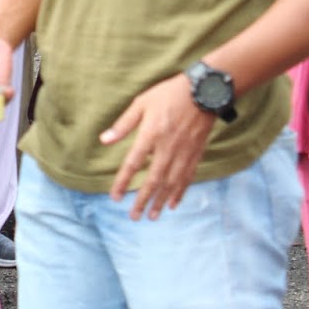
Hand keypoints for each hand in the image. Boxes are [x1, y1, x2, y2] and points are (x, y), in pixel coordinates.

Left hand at [104, 74, 215, 219]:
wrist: (204, 91)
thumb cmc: (169, 94)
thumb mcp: (141, 103)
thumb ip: (123, 124)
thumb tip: (104, 140)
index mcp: (151, 134)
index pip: (133, 163)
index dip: (123, 182)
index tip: (115, 198)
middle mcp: (168, 147)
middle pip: (153, 180)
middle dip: (143, 200)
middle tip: (134, 217)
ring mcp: (184, 152)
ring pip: (171, 183)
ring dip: (160, 201)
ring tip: (152, 216)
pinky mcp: (196, 153)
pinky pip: (187, 178)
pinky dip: (180, 192)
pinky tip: (173, 203)